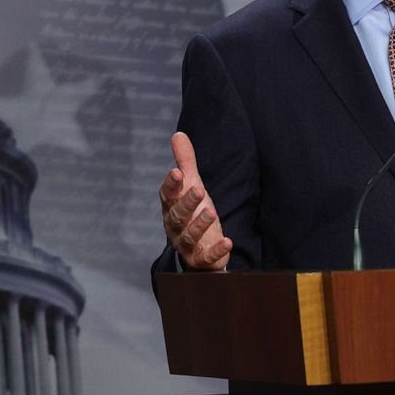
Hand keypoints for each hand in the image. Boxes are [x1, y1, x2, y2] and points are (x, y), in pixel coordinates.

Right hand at [159, 132, 231, 269]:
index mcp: (171, 207)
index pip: (167, 195)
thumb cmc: (193, 213)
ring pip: (189, 235)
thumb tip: (178, 134)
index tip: (176, 173)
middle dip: (187, 203)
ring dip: (199, 224)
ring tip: (211, 212)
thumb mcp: (192, 186)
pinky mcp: (201, 259)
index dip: (171, 185)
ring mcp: (187, 244)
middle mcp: (175, 226)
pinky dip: (216, 250)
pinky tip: (227, 242)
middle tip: (199, 190)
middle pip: (177, 215)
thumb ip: (185, 163)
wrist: (200, 250)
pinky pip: (206, 257)